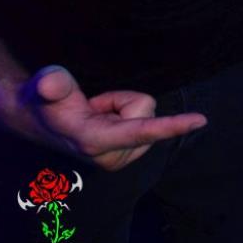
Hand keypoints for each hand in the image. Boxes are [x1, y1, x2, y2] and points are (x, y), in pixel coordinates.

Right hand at [20, 65, 206, 170]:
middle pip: (145, 109)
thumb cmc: (46, 100)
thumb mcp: (46, 85)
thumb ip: (51, 84)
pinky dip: (125, 115)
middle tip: (93, 106)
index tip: (201, 120)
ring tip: (96, 113)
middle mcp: (111, 156)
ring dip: (122, 109)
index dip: (172, 126)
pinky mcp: (127, 156)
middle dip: (123, 100)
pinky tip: (103, 120)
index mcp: (96, 141)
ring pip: (146, 114)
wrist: (41, 121)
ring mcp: (120, 159)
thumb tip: (48, 83)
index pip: (141, 130)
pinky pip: (144, 120)